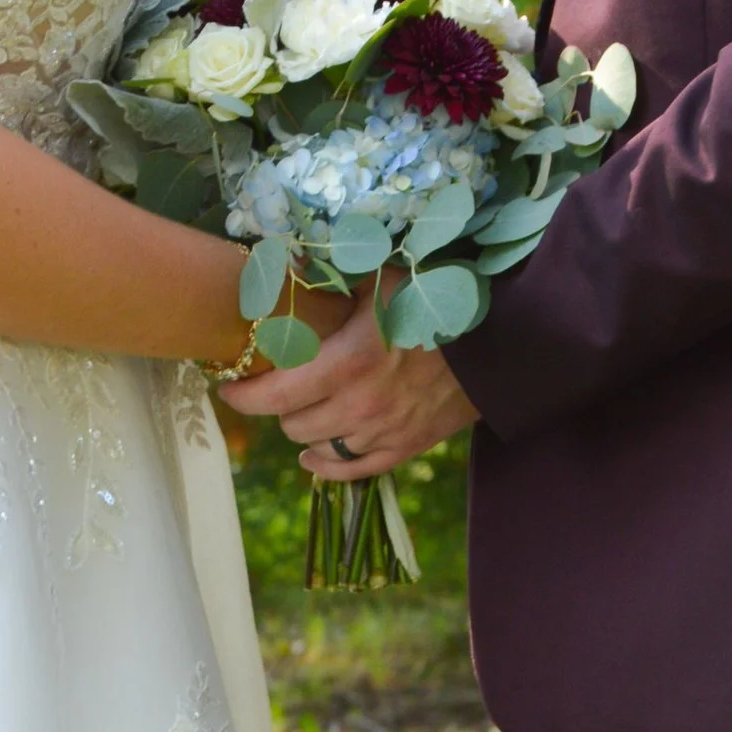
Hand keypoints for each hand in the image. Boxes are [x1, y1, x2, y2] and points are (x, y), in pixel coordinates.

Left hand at [220, 285, 479, 478]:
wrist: (501, 338)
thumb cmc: (435, 297)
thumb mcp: (380, 275)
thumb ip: (328, 275)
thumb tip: (278, 261)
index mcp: (349, 363)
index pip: (273, 396)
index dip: (243, 395)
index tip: (229, 384)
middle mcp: (361, 407)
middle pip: (292, 424)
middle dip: (277, 406)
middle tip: (276, 386)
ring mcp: (384, 432)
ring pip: (319, 448)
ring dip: (303, 431)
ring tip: (299, 413)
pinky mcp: (408, 447)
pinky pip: (355, 470)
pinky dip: (328, 466)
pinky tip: (313, 458)